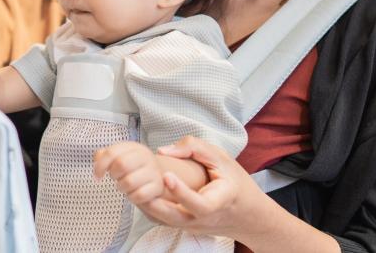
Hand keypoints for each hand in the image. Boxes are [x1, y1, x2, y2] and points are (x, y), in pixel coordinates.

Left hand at [93, 142, 165, 204]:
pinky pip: (139, 195)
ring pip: (129, 181)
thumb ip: (105, 156)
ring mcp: (153, 171)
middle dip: (114, 174)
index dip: (101, 165)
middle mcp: (145, 156)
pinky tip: (132, 193)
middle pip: (121, 164)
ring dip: (122, 187)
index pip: (112, 152)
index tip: (97, 175)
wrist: (155, 176)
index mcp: (133, 147)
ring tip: (124, 185)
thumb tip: (97, 160)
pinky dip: (132, 197)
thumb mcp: (119, 157)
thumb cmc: (132, 167)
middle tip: (115, 178)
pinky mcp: (157, 186)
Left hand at [133, 136, 262, 238]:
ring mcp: (192, 226)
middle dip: (153, 203)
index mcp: (218, 202)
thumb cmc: (234, 182)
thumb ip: (194, 148)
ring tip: (129, 185)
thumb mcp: (221, 158)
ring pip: (164, 221)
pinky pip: (162, 220)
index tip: (166, 175)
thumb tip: (163, 150)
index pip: (199, 204)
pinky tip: (136, 191)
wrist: (246, 214)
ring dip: (145, 205)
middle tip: (134, 184)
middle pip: (175, 219)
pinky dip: (148, 208)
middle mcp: (203, 219)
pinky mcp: (182, 227)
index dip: (181, 192)